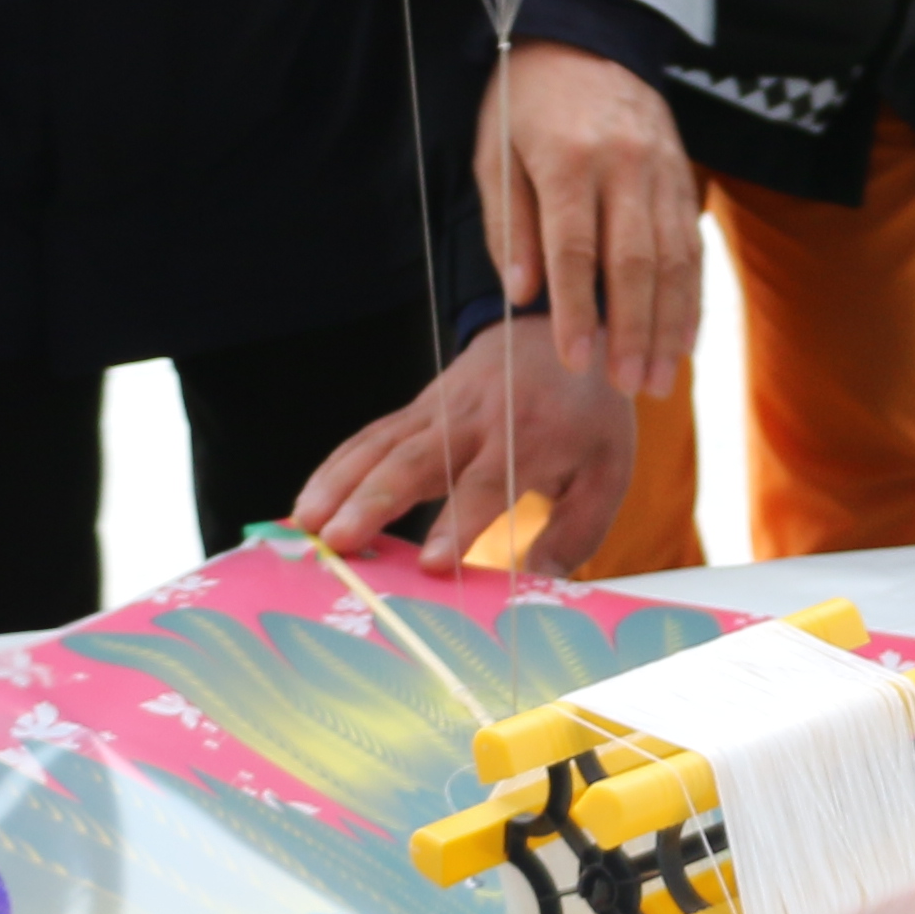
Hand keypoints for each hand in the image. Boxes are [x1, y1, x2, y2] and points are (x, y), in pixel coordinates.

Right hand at [291, 318, 640, 576]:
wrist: (557, 332)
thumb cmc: (587, 414)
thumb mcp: (609, 468)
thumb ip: (579, 529)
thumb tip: (539, 582)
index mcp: (528, 438)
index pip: (487, 485)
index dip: (459, 524)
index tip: (433, 564)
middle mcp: (475, 421)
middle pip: (417, 461)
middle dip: (374, 502)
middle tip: (337, 540)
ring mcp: (437, 411)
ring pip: (380, 446)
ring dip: (339, 484)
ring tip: (305, 526)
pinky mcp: (414, 410)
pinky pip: (369, 438)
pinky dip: (334, 468)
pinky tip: (306, 504)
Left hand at [477, 42, 698, 398]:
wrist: (586, 38)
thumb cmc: (526, 103)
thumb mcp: (495, 153)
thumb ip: (509, 226)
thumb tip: (521, 295)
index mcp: (569, 158)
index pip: (575, 249)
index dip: (577, 310)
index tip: (576, 361)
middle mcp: (625, 165)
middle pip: (636, 262)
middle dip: (632, 332)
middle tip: (626, 387)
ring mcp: (663, 171)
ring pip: (674, 260)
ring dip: (668, 326)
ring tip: (656, 380)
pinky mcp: (685, 177)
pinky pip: (693, 246)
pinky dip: (692, 297)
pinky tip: (684, 340)